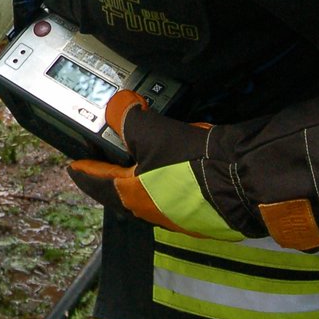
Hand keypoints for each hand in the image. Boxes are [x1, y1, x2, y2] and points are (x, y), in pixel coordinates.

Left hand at [67, 90, 246, 242]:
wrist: (244, 184)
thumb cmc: (194, 165)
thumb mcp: (153, 132)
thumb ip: (129, 117)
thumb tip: (118, 105)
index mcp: (129, 196)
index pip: (94, 181)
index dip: (82, 168)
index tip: (73, 163)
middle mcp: (150, 210)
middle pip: (121, 186)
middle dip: (114, 167)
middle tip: (108, 149)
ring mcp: (176, 214)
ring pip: (149, 188)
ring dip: (144, 168)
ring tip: (144, 147)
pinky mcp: (199, 210)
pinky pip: (174, 189)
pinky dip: (168, 173)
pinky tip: (177, 158)